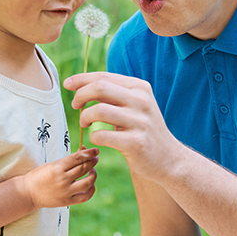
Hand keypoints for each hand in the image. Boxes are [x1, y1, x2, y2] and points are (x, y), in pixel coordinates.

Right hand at [24, 147, 98, 209]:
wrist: (28, 193)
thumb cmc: (40, 175)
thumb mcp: (53, 164)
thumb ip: (68, 160)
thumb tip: (84, 151)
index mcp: (58, 167)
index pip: (78, 158)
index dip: (89, 153)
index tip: (96, 150)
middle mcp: (63, 179)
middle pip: (84, 168)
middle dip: (92, 161)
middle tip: (95, 158)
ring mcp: (66, 192)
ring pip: (87, 182)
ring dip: (93, 174)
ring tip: (92, 171)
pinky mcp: (67, 202)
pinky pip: (85, 196)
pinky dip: (91, 190)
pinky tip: (91, 184)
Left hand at [64, 72, 179, 181]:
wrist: (168, 159)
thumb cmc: (142, 128)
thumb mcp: (134, 104)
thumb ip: (113, 93)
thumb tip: (81, 84)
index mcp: (139, 87)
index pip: (104, 76)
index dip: (82, 79)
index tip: (68, 84)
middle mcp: (141, 101)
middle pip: (100, 88)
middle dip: (81, 95)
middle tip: (75, 105)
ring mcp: (139, 122)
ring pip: (99, 110)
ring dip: (85, 116)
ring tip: (84, 122)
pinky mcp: (136, 143)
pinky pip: (102, 135)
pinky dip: (93, 136)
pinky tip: (96, 138)